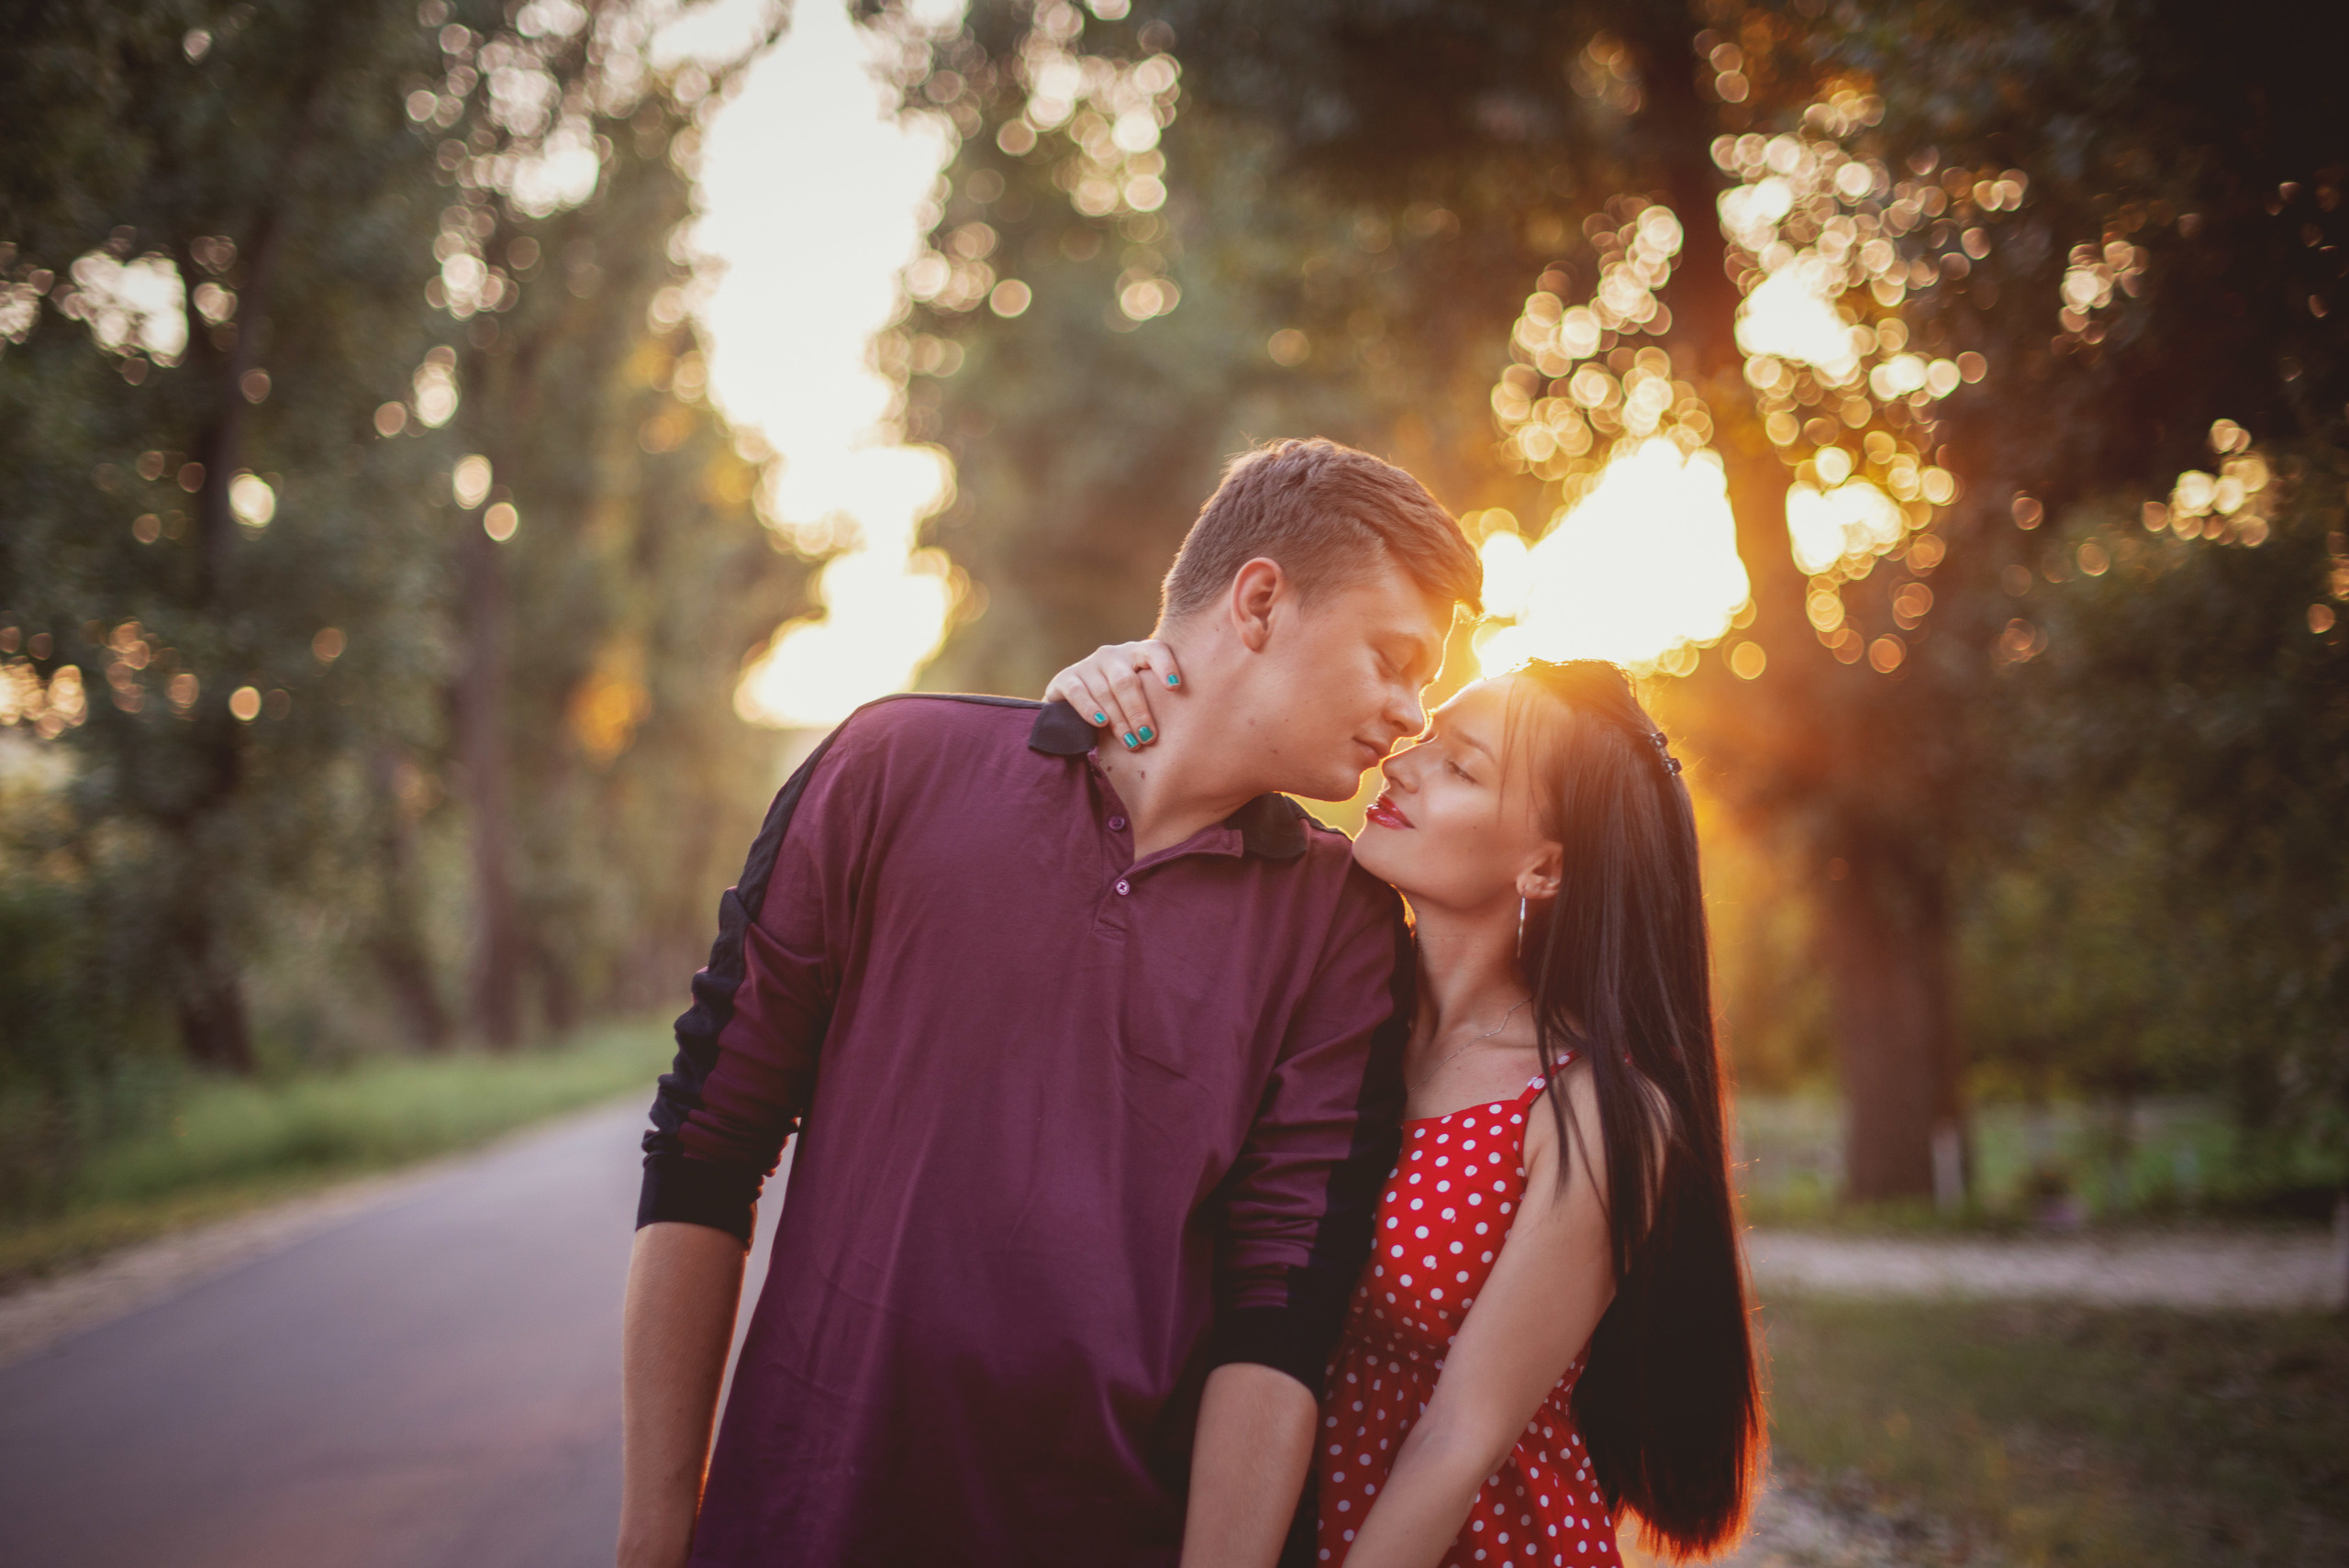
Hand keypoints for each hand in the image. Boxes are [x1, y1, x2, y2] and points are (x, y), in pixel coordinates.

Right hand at [1042, 638, 1183, 749]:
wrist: (1074, 702)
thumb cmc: (1120, 703)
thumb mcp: (1139, 696)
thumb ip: (1156, 701)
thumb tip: (1186, 731)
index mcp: (1136, 654)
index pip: (1154, 650)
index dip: (1165, 666)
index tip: (1175, 688)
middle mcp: (1113, 655)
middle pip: (1127, 681)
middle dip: (1139, 711)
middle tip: (1149, 737)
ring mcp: (1088, 665)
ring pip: (1105, 691)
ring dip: (1119, 720)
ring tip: (1131, 743)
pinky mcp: (1067, 678)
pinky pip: (1079, 693)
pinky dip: (1091, 709)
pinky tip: (1101, 723)